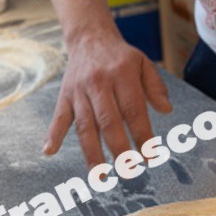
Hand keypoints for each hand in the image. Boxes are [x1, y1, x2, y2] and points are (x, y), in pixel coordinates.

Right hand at [43, 30, 171, 167]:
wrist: (90, 37)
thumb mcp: (143, 63)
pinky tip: (49, 151)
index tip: (150, 157)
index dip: (142, 135)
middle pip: (108, 121)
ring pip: (85, 125)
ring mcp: (79, 91)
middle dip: (119, 150)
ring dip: (91, 153)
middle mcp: (99, 83)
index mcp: (122, 74)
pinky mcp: (65, 96)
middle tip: (129, 172)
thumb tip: (167, 110)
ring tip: (100, 177)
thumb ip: (155, 86)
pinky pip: (59, 117)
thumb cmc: (121, 57)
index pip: (134, 110)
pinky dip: (53, 134)